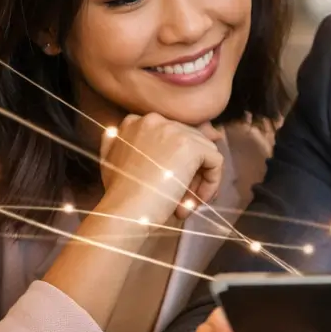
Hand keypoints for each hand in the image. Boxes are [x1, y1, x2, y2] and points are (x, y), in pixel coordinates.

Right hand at [99, 113, 224, 220]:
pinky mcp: (191, 147)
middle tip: (181, 201)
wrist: (122, 212)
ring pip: (203, 153)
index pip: (171, 137)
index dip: (174, 163)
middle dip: (188, 173)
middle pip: (189, 143)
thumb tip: (159, 140)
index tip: (167, 186)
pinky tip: (193, 204)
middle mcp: (154, 119)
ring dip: (198, 181)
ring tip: (185, 206)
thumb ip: (127, 142)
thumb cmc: (118, 196)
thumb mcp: (114, 160)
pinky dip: (211, 184)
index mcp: (136, 122)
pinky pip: (215, 162)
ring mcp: (173, 130)